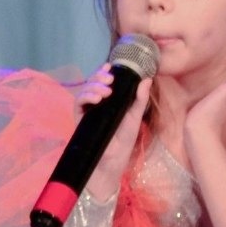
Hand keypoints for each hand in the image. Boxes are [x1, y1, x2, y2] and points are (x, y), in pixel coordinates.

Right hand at [74, 63, 151, 198]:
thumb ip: (139, 98)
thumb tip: (147, 79)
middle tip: (109, 80)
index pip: (104, 81)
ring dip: (94, 86)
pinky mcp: (79, 118)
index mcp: (110, 100)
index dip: (104, 72)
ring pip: (85, 90)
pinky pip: (78, 102)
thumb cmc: (124, 140)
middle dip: (99, 77)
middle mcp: (97, 103)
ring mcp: (87, 110)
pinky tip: (96, 99)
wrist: (112, 160)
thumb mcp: (135, 117)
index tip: (110, 66)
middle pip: (93, 82)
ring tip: (106, 92)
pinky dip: (86, 97)